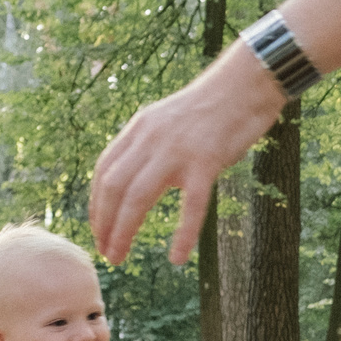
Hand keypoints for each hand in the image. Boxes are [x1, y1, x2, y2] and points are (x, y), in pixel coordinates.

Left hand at [90, 49, 285, 264]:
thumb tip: (140, 173)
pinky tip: (177, 257)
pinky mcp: (207, 162)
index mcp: (139, 128)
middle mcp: (150, 139)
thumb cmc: (215, 104)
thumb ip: (151, 143)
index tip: (98, 229)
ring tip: (118, 256)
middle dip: (104, 223)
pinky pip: (191, 205)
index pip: (104, 170)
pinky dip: (182, 234)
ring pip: (138, 198)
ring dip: (123, 231)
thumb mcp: (169, 119)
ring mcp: (177, 150)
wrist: (245, 83)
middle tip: (105, 251)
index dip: (96, 203)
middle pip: (113, 187)